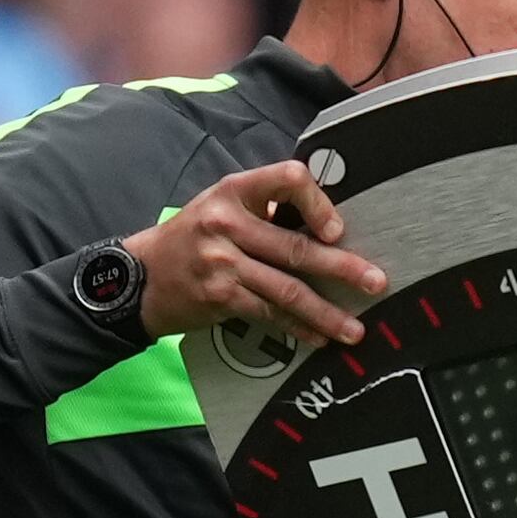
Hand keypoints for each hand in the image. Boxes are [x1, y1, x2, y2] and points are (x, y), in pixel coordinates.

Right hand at [125, 160, 383, 345]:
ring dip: (327, 312)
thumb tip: (327, 224)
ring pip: (288, 288)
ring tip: (355, 329)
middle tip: (376, 282)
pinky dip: (299, 327)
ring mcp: (222, 261)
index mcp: (234, 191)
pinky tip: (320, 338)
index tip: (337, 229)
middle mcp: (227, 223)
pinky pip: (271, 313)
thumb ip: (266, 208)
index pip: (286, 179)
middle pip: (296, 247)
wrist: (139, 276)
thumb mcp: (221, 207)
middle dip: (343, 268)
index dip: (318, 202)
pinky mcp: (220, 296)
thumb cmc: (193, 238)